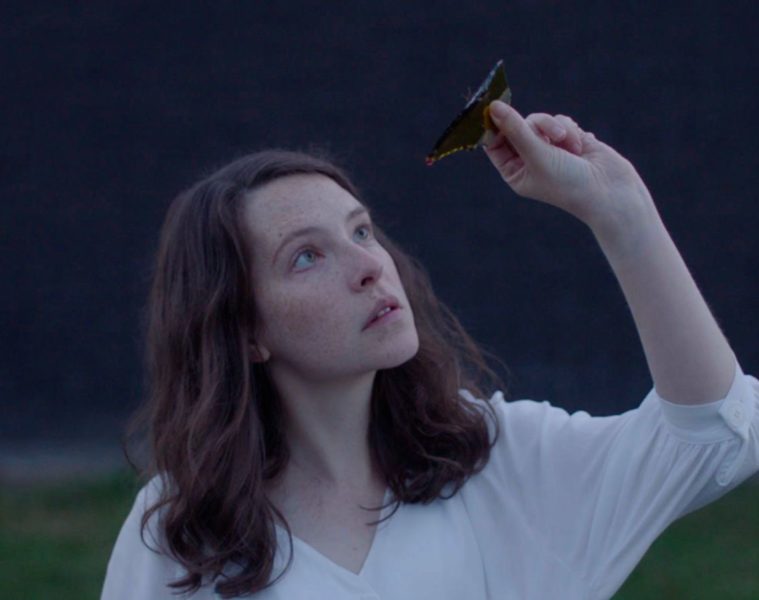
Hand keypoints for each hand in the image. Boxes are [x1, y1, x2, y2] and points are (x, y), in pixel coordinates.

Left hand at [483, 101, 654, 235]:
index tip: (493, 107)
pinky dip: (570, 130)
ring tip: (571, 148)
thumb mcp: (537, 155)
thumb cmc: (568, 182)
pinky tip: (581, 147)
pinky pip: (559, 120)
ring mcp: (549, 149)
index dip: (493, 126)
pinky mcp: (568, 139)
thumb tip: (493, 107)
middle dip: (535, 129)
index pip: (495, 144)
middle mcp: (529, 160)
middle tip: (546, 137)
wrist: (610, 191)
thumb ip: (516, 129)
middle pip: (518, 127)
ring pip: (540, 120)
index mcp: (515, 172)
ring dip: (555, 129)